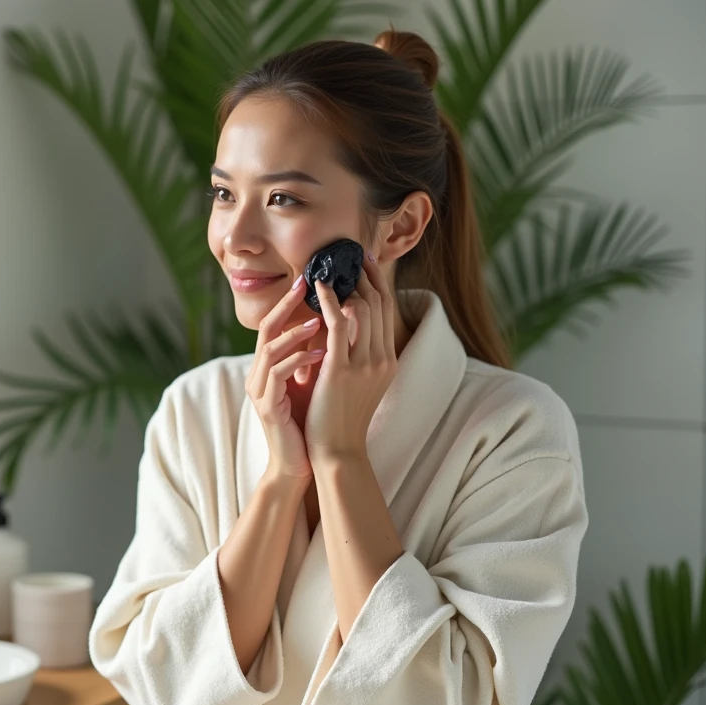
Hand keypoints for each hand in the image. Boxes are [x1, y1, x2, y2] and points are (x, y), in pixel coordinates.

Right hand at [246, 275, 325, 480]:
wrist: (302, 462)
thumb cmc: (311, 420)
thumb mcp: (317, 379)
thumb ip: (319, 352)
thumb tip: (341, 319)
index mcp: (270, 366)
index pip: (277, 323)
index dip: (291, 300)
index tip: (313, 278)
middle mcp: (259, 374)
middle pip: (265, 329)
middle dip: (287, 305)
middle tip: (309, 284)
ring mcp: (260, 390)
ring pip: (268, 349)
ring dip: (295, 333)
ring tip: (320, 320)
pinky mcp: (267, 407)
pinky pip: (278, 375)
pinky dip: (299, 361)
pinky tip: (323, 355)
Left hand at [305, 256, 397, 465]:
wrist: (336, 451)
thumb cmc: (338, 418)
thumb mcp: (354, 381)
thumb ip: (352, 352)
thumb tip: (340, 322)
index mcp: (388, 360)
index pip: (387, 310)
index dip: (377, 282)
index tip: (364, 261)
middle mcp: (382, 358)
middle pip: (379, 302)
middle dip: (366, 273)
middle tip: (350, 251)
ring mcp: (365, 363)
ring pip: (363, 307)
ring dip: (346, 281)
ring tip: (330, 264)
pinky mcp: (342, 369)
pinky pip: (339, 322)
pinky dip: (329, 300)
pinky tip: (317, 286)